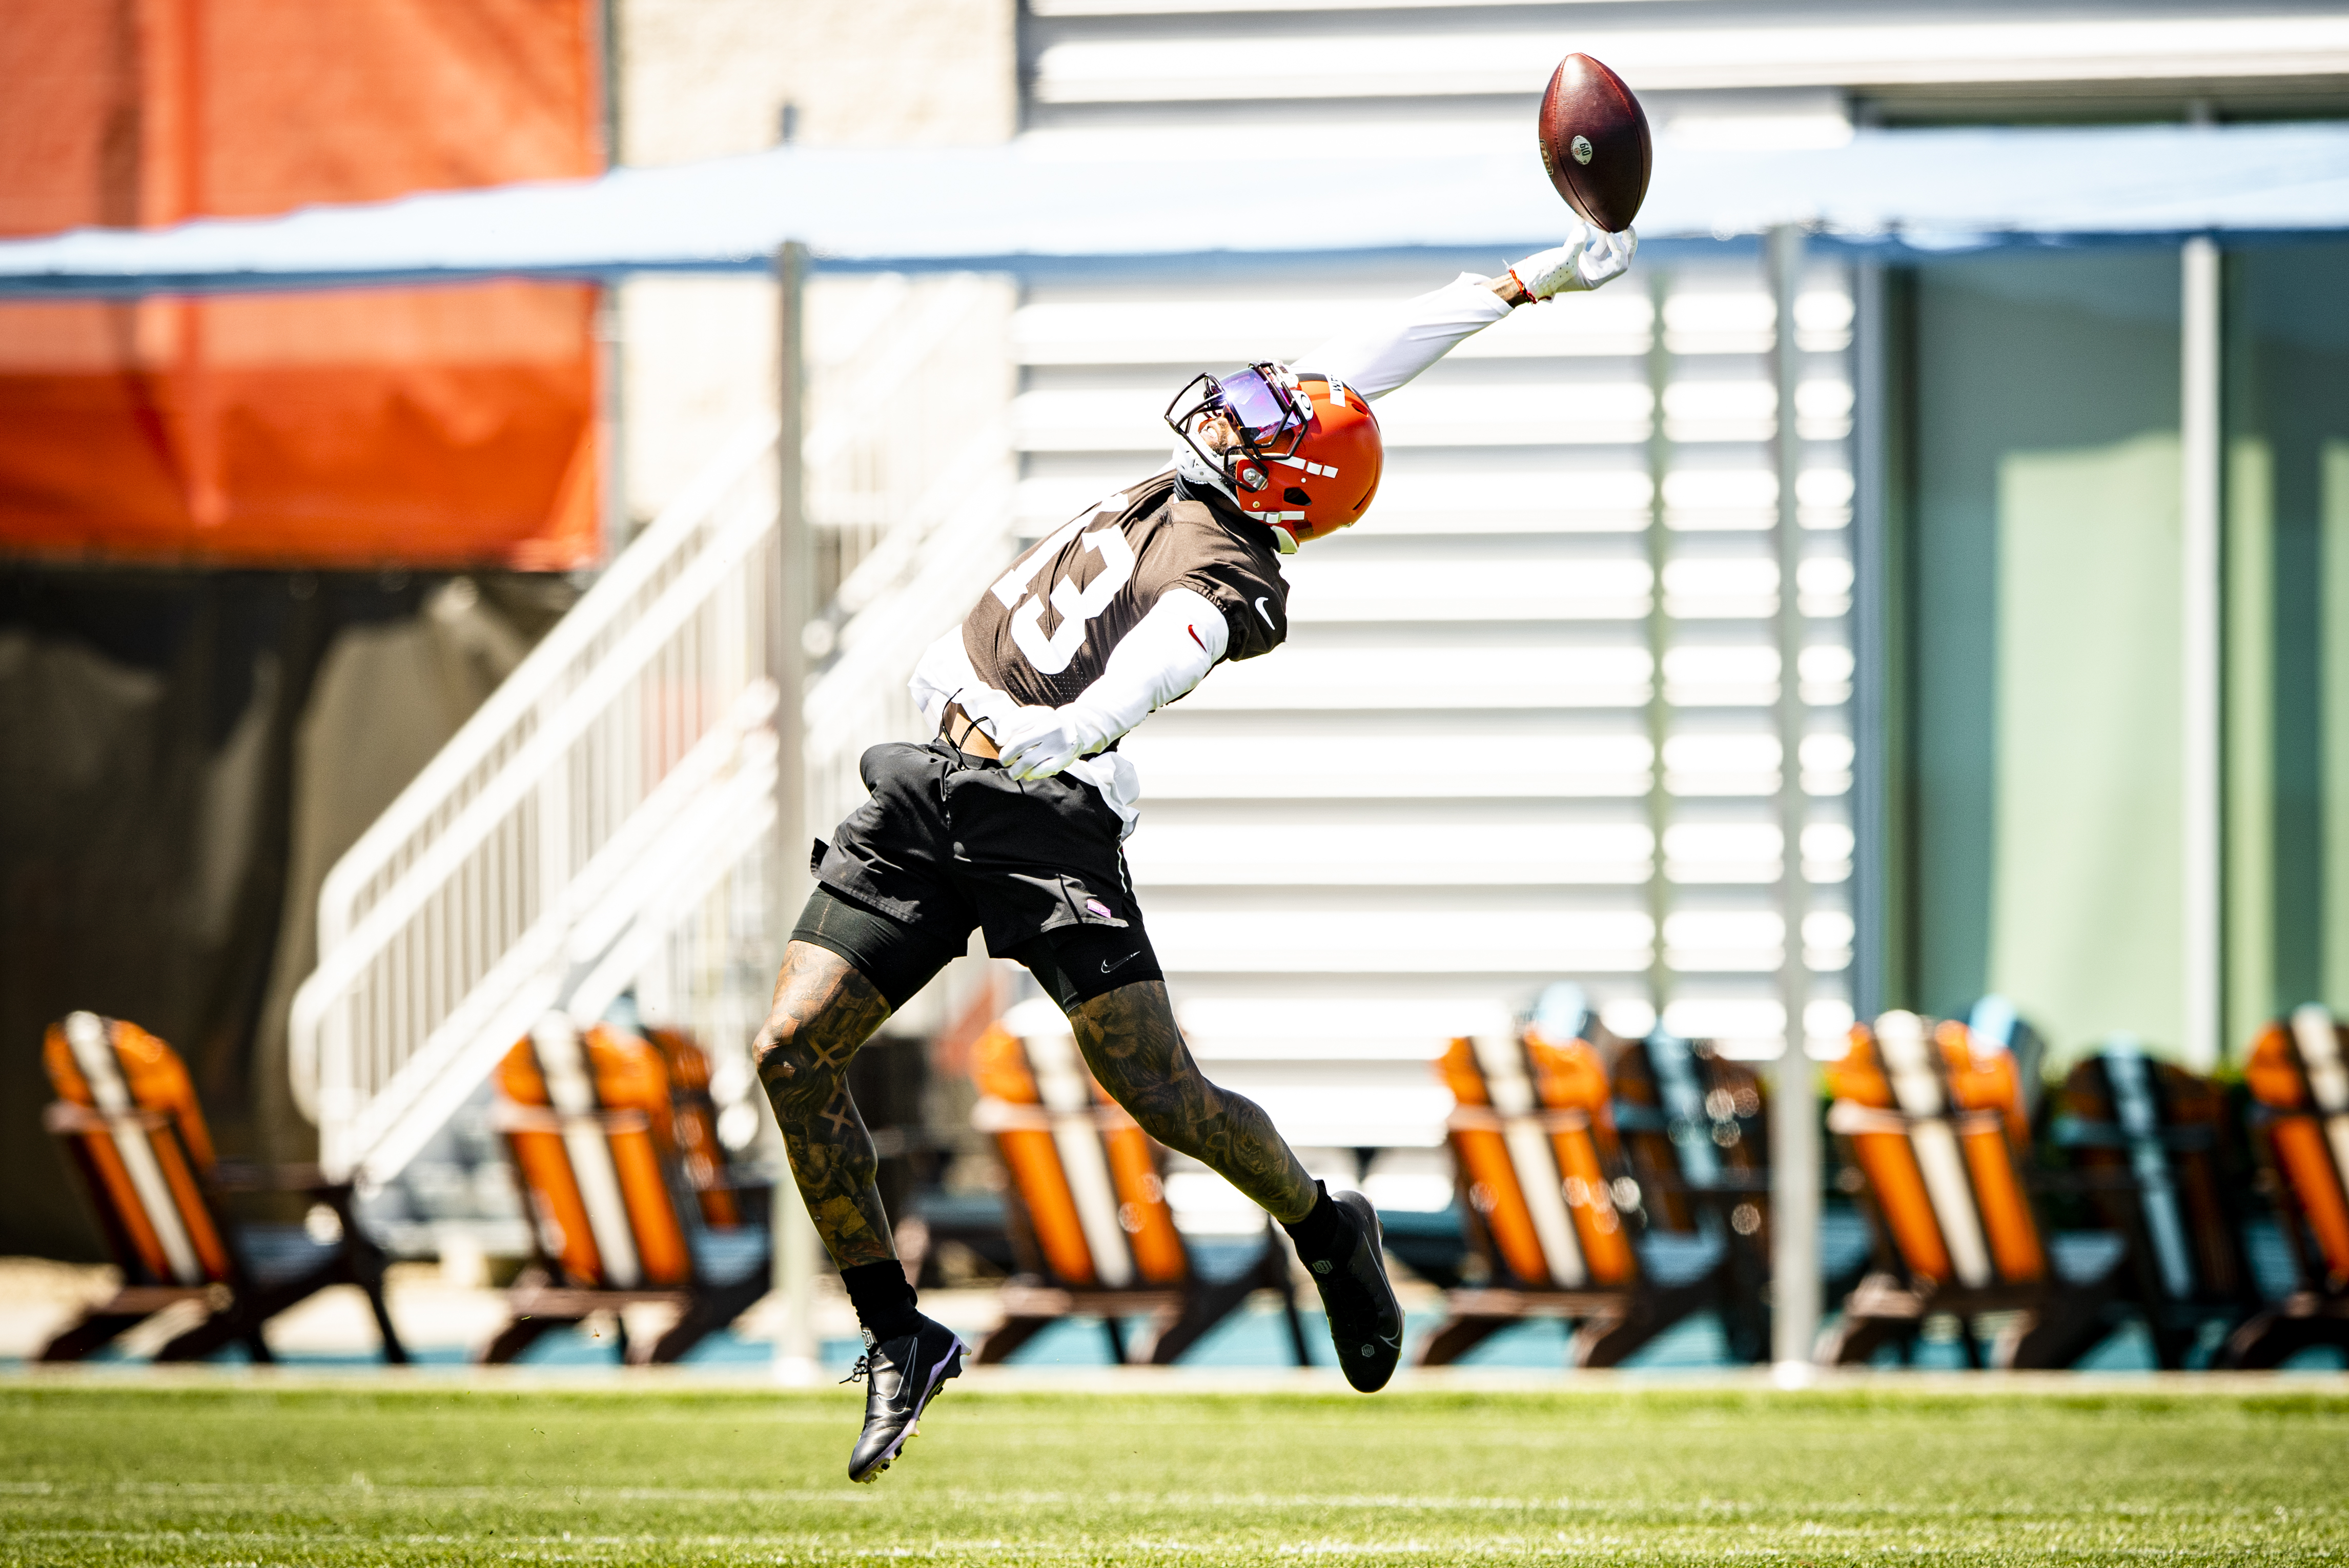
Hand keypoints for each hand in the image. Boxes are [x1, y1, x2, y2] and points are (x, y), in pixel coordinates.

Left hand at [995, 703, 1113, 779]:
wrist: (1076, 729)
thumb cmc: (1045, 723)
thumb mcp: (1032, 715)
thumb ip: (1012, 722)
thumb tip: (1000, 742)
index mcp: (1042, 714)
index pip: (1013, 724)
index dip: (1002, 736)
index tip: (1000, 744)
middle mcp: (1051, 727)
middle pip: (1018, 744)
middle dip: (1006, 755)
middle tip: (1004, 761)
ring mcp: (1059, 744)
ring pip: (1028, 761)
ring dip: (1016, 770)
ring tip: (1013, 772)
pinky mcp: (1064, 759)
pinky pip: (1041, 771)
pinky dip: (1031, 775)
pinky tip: (1028, 774)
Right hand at [1508, 222, 1637, 299]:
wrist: (1525, 280)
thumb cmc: (1543, 276)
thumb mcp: (1561, 261)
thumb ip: (1575, 244)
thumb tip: (1585, 227)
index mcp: (1596, 278)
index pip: (1619, 263)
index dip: (1618, 247)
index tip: (1607, 234)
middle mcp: (1594, 271)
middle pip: (1620, 257)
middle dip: (1626, 242)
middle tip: (1627, 225)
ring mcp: (1585, 263)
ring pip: (1605, 247)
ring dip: (1607, 232)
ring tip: (1603, 217)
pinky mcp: (1574, 255)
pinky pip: (1586, 240)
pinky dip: (1584, 228)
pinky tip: (1577, 217)